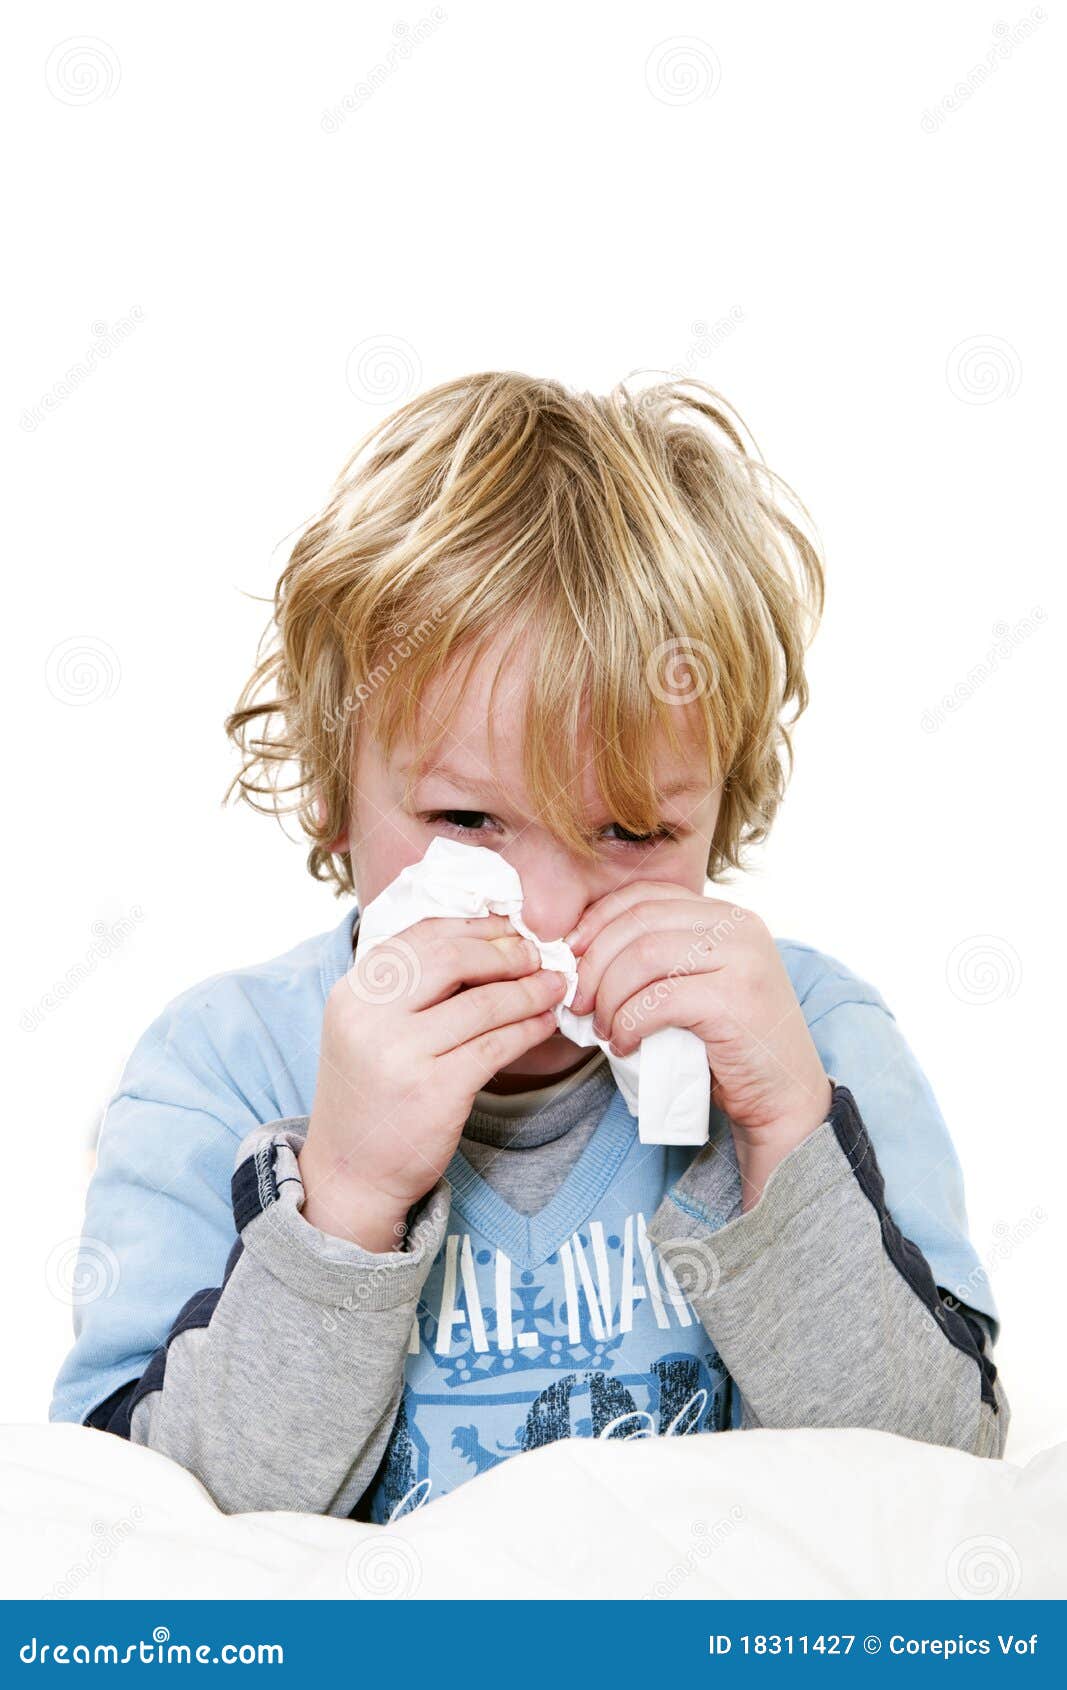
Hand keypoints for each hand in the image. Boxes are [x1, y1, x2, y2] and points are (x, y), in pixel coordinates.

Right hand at [299, 914, 568, 1247]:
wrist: (351, 1174)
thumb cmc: (371, 1094)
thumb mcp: (369, 1028)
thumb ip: (409, 987)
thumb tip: (483, 941)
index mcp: (354, 992)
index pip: (422, 936)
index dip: (474, 927)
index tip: (510, 928)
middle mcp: (370, 1017)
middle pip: (454, 958)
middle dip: (505, 952)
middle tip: (538, 955)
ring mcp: (400, 1055)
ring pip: (483, 1003)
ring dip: (529, 990)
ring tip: (555, 986)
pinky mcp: (435, 1091)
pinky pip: (496, 1046)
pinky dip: (528, 1029)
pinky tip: (544, 1023)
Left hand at [566, 883, 831, 1206]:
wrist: (784, 1097)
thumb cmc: (728, 1044)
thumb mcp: (696, 983)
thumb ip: (659, 956)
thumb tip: (579, 950)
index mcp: (727, 914)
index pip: (646, 894)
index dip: (598, 920)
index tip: (571, 955)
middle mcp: (739, 926)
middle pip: (639, 923)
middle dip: (594, 962)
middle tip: (578, 1002)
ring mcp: (742, 960)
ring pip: (643, 957)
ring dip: (608, 996)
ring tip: (603, 1029)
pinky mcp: (735, 1000)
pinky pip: (658, 1000)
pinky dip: (628, 1023)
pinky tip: (623, 1044)